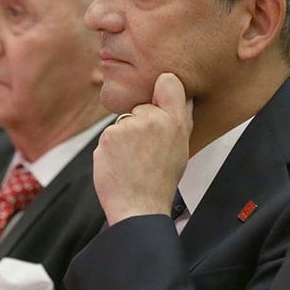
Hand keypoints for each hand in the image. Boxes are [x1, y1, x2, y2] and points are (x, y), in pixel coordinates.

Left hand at [93, 72, 193, 224]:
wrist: (139, 207)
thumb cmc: (161, 181)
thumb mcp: (181, 148)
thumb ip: (181, 119)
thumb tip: (182, 94)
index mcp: (175, 121)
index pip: (168, 82)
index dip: (162, 87)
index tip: (160, 98)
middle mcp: (152, 119)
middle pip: (142, 107)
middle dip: (141, 122)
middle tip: (146, 151)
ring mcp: (128, 126)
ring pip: (124, 122)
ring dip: (125, 137)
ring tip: (134, 161)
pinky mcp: (107, 136)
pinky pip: (109, 135)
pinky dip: (111, 148)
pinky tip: (121, 164)